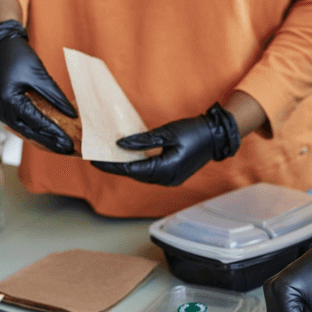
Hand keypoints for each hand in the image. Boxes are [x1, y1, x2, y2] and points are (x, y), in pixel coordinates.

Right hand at [0, 20, 76, 153]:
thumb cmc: (17, 56)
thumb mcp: (40, 75)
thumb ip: (55, 97)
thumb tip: (72, 114)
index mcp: (8, 99)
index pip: (36, 122)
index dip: (54, 133)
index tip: (68, 143)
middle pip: (27, 131)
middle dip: (48, 141)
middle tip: (66, 149)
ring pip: (21, 129)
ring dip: (39, 137)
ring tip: (57, 145)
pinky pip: (15, 123)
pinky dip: (29, 128)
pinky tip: (43, 134)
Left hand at [91, 103, 239, 185]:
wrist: (216, 136)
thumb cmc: (194, 132)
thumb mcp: (166, 132)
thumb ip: (143, 141)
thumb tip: (121, 145)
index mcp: (165, 169)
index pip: (131, 169)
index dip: (112, 166)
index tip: (95, 161)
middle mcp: (167, 179)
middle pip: (135, 175)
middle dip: (117, 167)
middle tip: (98, 158)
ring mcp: (171, 179)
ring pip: (143, 175)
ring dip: (128, 167)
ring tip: (110, 158)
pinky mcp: (173, 176)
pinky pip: (151, 173)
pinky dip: (139, 166)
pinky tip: (129, 158)